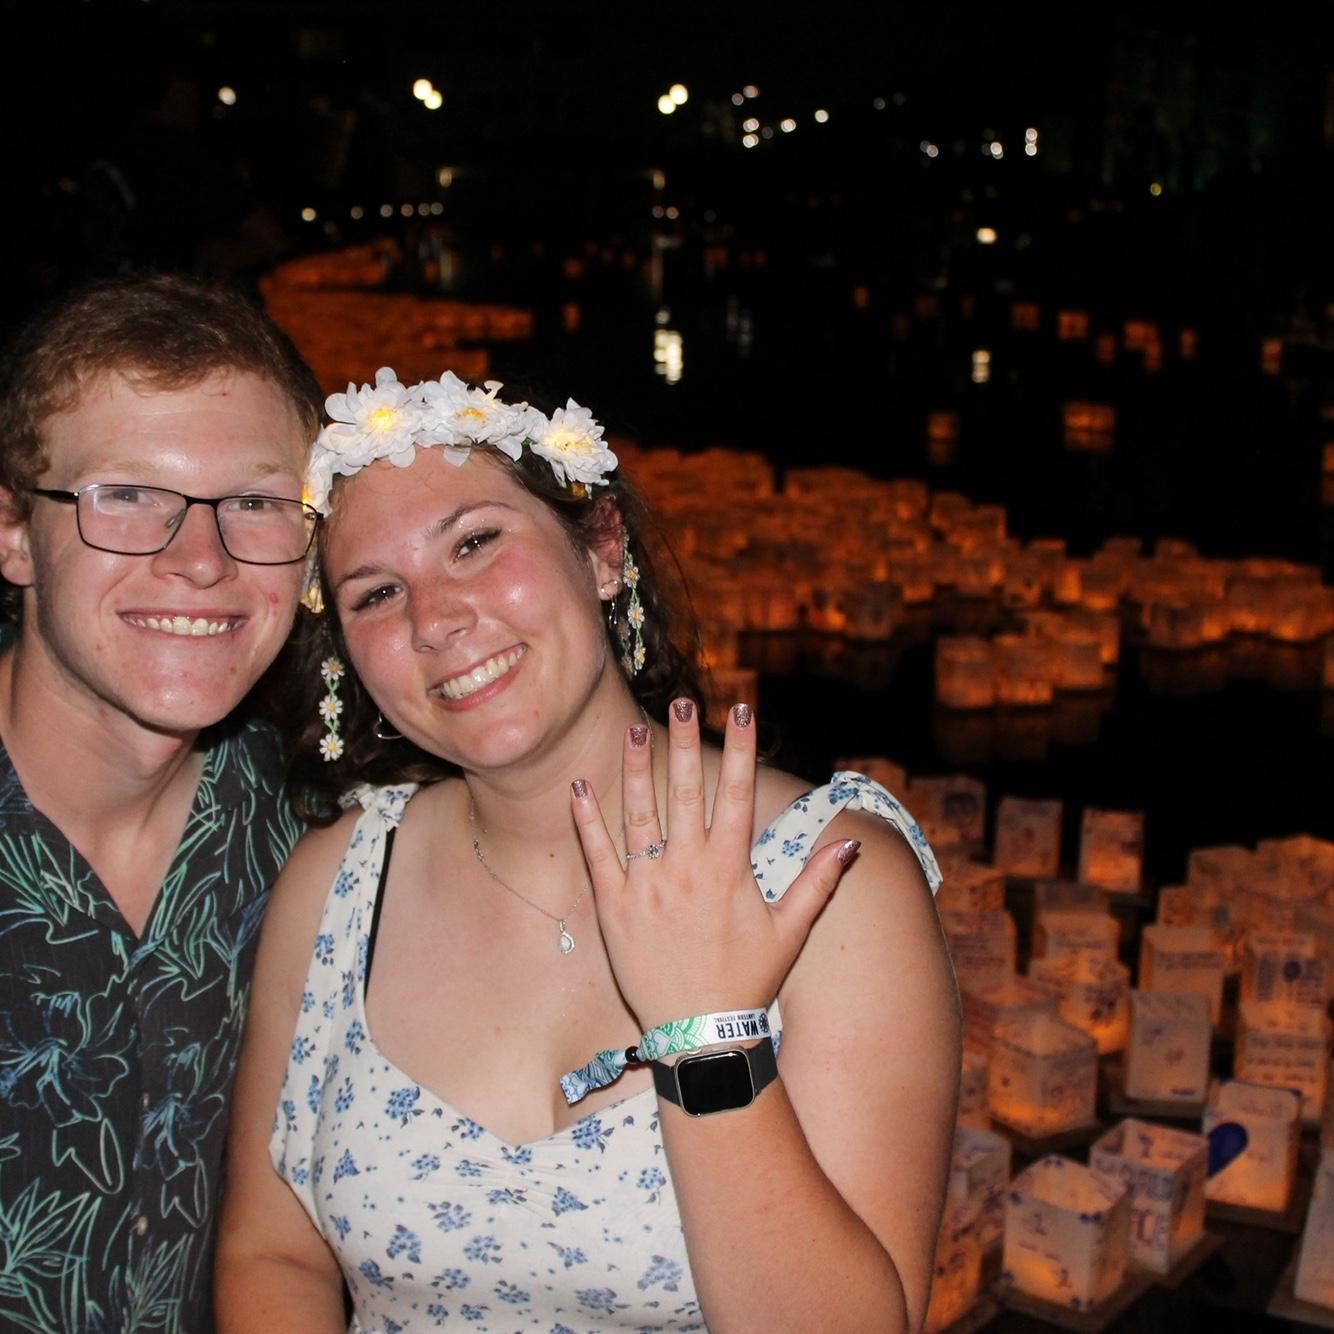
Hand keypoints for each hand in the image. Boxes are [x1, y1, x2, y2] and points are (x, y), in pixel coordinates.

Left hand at [570, 699, 857, 1032]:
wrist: (700, 1033)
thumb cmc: (748, 981)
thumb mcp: (791, 931)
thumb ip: (818, 882)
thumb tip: (850, 842)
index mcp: (729, 869)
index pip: (736, 794)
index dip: (740, 749)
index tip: (742, 710)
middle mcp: (687, 868)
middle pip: (687, 791)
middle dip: (686, 741)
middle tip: (681, 701)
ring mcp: (648, 885)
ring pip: (640, 813)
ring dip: (637, 768)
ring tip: (635, 730)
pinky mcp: (615, 906)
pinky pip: (597, 854)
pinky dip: (587, 820)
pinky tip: (579, 787)